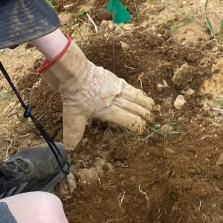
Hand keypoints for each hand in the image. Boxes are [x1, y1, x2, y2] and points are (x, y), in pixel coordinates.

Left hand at [39, 38, 154, 148]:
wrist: (75, 73)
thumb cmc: (74, 96)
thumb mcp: (72, 117)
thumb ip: (74, 133)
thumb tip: (70, 149)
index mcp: (108, 110)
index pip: (127, 119)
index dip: (136, 124)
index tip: (141, 129)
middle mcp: (116, 100)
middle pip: (134, 107)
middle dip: (144, 114)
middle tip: (152, 119)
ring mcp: (116, 88)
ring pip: (135, 96)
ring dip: (144, 102)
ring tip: (152, 106)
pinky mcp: (115, 79)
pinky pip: (130, 87)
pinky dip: (137, 92)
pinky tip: (140, 93)